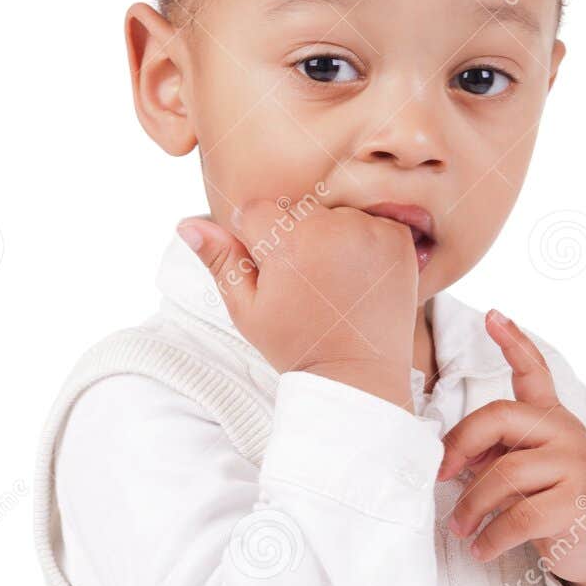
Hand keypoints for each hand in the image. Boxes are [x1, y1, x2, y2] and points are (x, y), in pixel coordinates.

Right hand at [175, 199, 418, 408]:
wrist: (359, 375)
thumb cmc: (297, 345)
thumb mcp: (246, 309)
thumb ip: (220, 261)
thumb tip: (187, 223)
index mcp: (286, 241)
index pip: (257, 211)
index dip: (259, 243)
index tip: (276, 276)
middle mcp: (330, 226)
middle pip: (297, 209)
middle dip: (295, 237)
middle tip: (308, 285)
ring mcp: (369, 230)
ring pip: (334, 214)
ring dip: (332, 237)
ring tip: (335, 284)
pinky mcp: (398, 239)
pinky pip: (370, 222)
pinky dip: (365, 242)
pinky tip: (360, 278)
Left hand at [437, 310, 585, 585]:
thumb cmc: (555, 502)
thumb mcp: (530, 469)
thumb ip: (498, 453)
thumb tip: (449, 460)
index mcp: (552, 418)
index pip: (535, 372)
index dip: (513, 342)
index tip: (492, 316)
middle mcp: (565, 433)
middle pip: (499, 419)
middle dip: (460, 446)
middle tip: (440, 475)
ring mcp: (574, 466)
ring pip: (503, 475)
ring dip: (471, 507)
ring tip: (460, 527)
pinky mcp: (575, 504)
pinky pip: (518, 517)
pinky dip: (491, 537)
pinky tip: (481, 548)